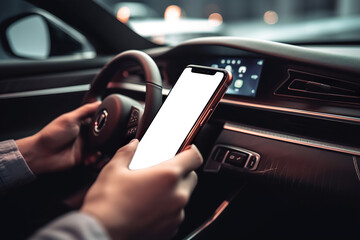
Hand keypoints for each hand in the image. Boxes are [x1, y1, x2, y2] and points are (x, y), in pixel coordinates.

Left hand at [16, 102, 100, 174]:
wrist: (41, 154)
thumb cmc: (51, 134)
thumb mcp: (70, 118)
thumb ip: (85, 110)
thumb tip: (98, 102)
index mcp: (81, 123)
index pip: (98, 120)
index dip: (105, 122)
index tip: (111, 124)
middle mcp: (84, 134)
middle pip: (101, 135)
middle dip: (105, 139)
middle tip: (105, 141)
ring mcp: (83, 146)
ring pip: (100, 148)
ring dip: (100, 151)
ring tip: (96, 152)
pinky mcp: (82, 157)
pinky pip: (94, 158)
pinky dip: (95, 159)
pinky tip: (90, 158)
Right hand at [81, 140, 202, 239]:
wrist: (100, 232)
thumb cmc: (107, 204)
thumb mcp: (114, 170)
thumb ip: (127, 153)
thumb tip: (133, 145)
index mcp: (167, 175)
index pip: (194, 157)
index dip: (191, 151)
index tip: (185, 151)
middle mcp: (177, 195)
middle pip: (191, 177)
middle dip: (181, 172)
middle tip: (162, 171)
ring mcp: (176, 214)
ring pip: (184, 196)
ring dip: (174, 191)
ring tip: (152, 191)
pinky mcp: (171, 229)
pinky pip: (176, 213)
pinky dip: (168, 208)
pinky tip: (150, 207)